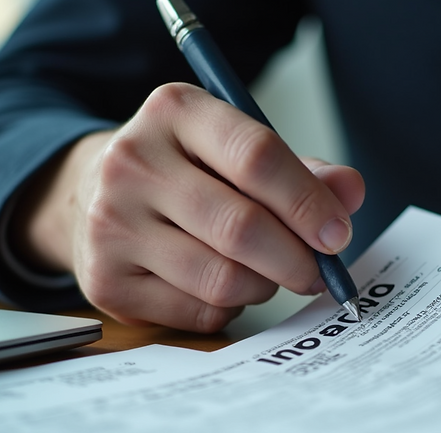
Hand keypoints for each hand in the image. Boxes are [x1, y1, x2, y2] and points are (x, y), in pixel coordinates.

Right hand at [17, 82, 364, 331]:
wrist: (91, 195)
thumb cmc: (186, 173)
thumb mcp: (235, 151)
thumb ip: (299, 171)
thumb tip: (350, 192)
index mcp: (174, 112)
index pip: (256, 156)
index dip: (308, 202)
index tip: (338, 234)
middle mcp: (132, 162)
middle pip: (241, 226)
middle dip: (296, 260)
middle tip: (319, 274)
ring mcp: (111, 225)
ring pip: (222, 278)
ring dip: (263, 287)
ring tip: (266, 275)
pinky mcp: (106, 282)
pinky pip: (198, 312)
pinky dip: (229, 309)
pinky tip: (224, 288)